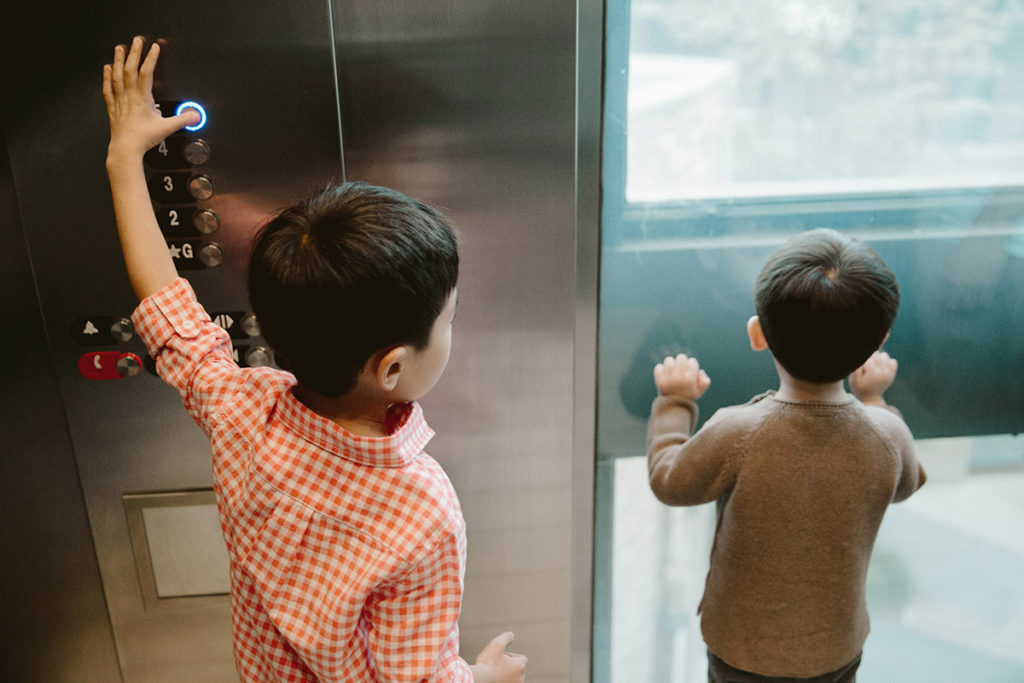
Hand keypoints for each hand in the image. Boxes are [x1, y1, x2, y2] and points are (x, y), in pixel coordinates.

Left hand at [102, 36, 198, 162]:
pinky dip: (107, 77)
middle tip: (137, 40)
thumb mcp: (167, 128)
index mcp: (142, 98)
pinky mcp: (112, 107)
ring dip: (118, 60)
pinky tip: (107, 68)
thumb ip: (182, 120)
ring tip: (120, 48)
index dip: (151, 58)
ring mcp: (119, 100)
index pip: (146, 73)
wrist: (125, 149)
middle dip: (134, 53)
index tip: (154, 47)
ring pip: (117, 75)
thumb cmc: (143, 139)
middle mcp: (129, 96)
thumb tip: (196, 115)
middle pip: (130, 69)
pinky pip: (108, 88)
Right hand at [469, 632, 527, 682]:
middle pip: (517, 670)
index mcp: (520, 666)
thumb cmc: (487, 663)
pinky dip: (501, 681)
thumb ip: (506, 637)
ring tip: (494, 674)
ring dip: (505, 676)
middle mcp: (520, 679)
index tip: (501, 657)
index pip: (522, 659)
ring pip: (512, 679)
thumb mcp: (496, 644)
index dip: (511, 656)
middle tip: (496, 666)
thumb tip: (511, 635)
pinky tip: (493, 680)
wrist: (478, 681)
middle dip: (509, 667)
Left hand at [653, 353, 709, 399]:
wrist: (673, 407)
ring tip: (671, 369)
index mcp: (691, 379)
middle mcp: (680, 378)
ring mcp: (669, 379)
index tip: (690, 371)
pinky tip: (664, 374)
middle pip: (681, 357)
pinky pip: (658, 367)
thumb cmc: (687, 396)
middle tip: (680, 367)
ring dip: (670, 363)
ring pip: (669, 360)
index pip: (692, 361)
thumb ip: (705, 381)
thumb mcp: (699, 391)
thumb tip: (700, 371)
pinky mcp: (660, 381)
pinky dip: (660, 369)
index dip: (692, 364)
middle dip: (681, 361)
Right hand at [849, 350, 896, 406]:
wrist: (870, 398)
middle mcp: (883, 372)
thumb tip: (860, 357)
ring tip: (873, 367)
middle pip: (876, 354)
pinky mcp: (893, 373)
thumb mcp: (853, 379)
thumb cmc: (859, 387)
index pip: (867, 357)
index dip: (861, 360)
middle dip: (869, 358)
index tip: (860, 369)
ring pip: (884, 355)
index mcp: (873, 373)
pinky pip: (892, 361)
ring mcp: (889, 373)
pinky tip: (880, 368)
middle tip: (866, 368)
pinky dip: (886, 362)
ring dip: (878, 359)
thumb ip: (856, 368)